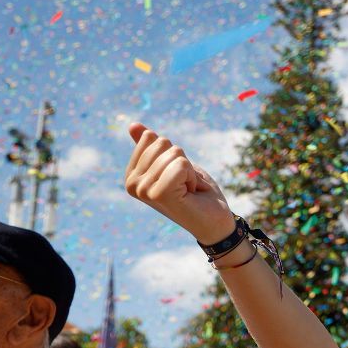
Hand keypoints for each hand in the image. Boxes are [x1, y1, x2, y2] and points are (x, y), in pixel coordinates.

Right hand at [124, 123, 235, 242]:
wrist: (215, 222)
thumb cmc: (197, 193)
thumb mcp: (175, 164)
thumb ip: (153, 148)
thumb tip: (133, 125)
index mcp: (131, 175)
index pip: (150, 138)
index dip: (173, 154)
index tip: (177, 176)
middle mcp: (132, 184)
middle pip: (161, 143)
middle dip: (181, 162)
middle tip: (185, 185)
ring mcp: (143, 190)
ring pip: (174, 154)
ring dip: (188, 171)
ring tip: (188, 190)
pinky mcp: (159, 195)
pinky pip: (180, 165)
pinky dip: (192, 176)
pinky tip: (191, 193)